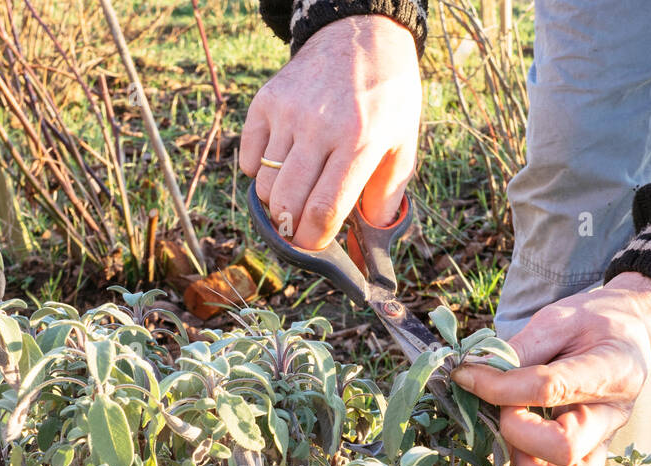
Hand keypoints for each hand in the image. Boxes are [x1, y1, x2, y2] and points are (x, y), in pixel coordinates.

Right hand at [239, 15, 420, 248]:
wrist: (361, 36)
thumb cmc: (386, 99)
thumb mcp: (402, 145)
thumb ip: (386, 198)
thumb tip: (364, 245)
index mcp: (360, 142)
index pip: (324, 210)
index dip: (314, 240)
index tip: (314, 245)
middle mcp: (320, 127)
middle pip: (287, 204)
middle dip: (291, 229)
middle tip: (300, 229)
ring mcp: (289, 113)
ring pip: (264, 186)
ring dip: (276, 201)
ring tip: (296, 191)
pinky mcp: (266, 102)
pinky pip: (248, 159)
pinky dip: (259, 172)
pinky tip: (282, 162)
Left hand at [449, 273, 650, 465]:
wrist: (633, 334)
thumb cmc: (596, 323)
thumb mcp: (560, 318)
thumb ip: (522, 348)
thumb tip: (475, 373)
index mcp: (611, 370)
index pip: (548, 388)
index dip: (498, 386)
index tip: (466, 375)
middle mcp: (613, 413)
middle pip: (564, 448)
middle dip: (516, 430)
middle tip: (502, 406)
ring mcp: (607, 440)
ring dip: (527, 462)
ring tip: (512, 430)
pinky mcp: (595, 455)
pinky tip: (522, 446)